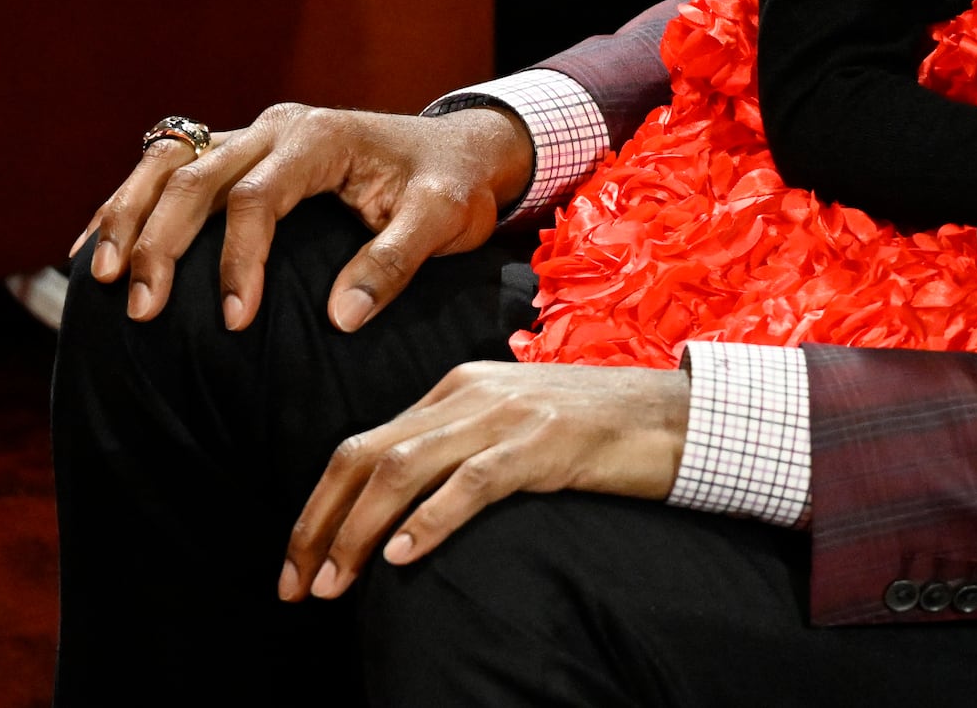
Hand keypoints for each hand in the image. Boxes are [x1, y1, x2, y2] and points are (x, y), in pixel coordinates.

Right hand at [76, 103, 535, 333]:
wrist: (461, 151)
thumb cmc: (452, 185)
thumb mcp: (443, 220)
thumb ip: (395, 263)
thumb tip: (342, 317)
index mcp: (322, 139)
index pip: (258, 196)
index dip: (239, 258)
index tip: (234, 319)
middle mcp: (277, 129)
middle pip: (195, 176)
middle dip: (160, 244)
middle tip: (142, 309)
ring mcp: (254, 136)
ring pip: (168, 163)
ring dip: (128, 217)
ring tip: (101, 278)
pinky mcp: (241, 154)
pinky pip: (169, 169)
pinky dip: (130, 205)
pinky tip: (99, 248)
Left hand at [280, 361, 688, 600]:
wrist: (678, 416)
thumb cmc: (596, 433)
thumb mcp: (512, 427)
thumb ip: (457, 448)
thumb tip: (395, 510)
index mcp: (456, 388)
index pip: (362, 447)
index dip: (318, 511)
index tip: (298, 566)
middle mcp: (470, 393)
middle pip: (366, 457)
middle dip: (320, 527)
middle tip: (299, 587)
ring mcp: (508, 415)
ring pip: (403, 470)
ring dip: (358, 532)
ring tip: (338, 584)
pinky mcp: (546, 442)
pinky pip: (471, 481)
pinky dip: (430, 521)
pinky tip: (405, 556)